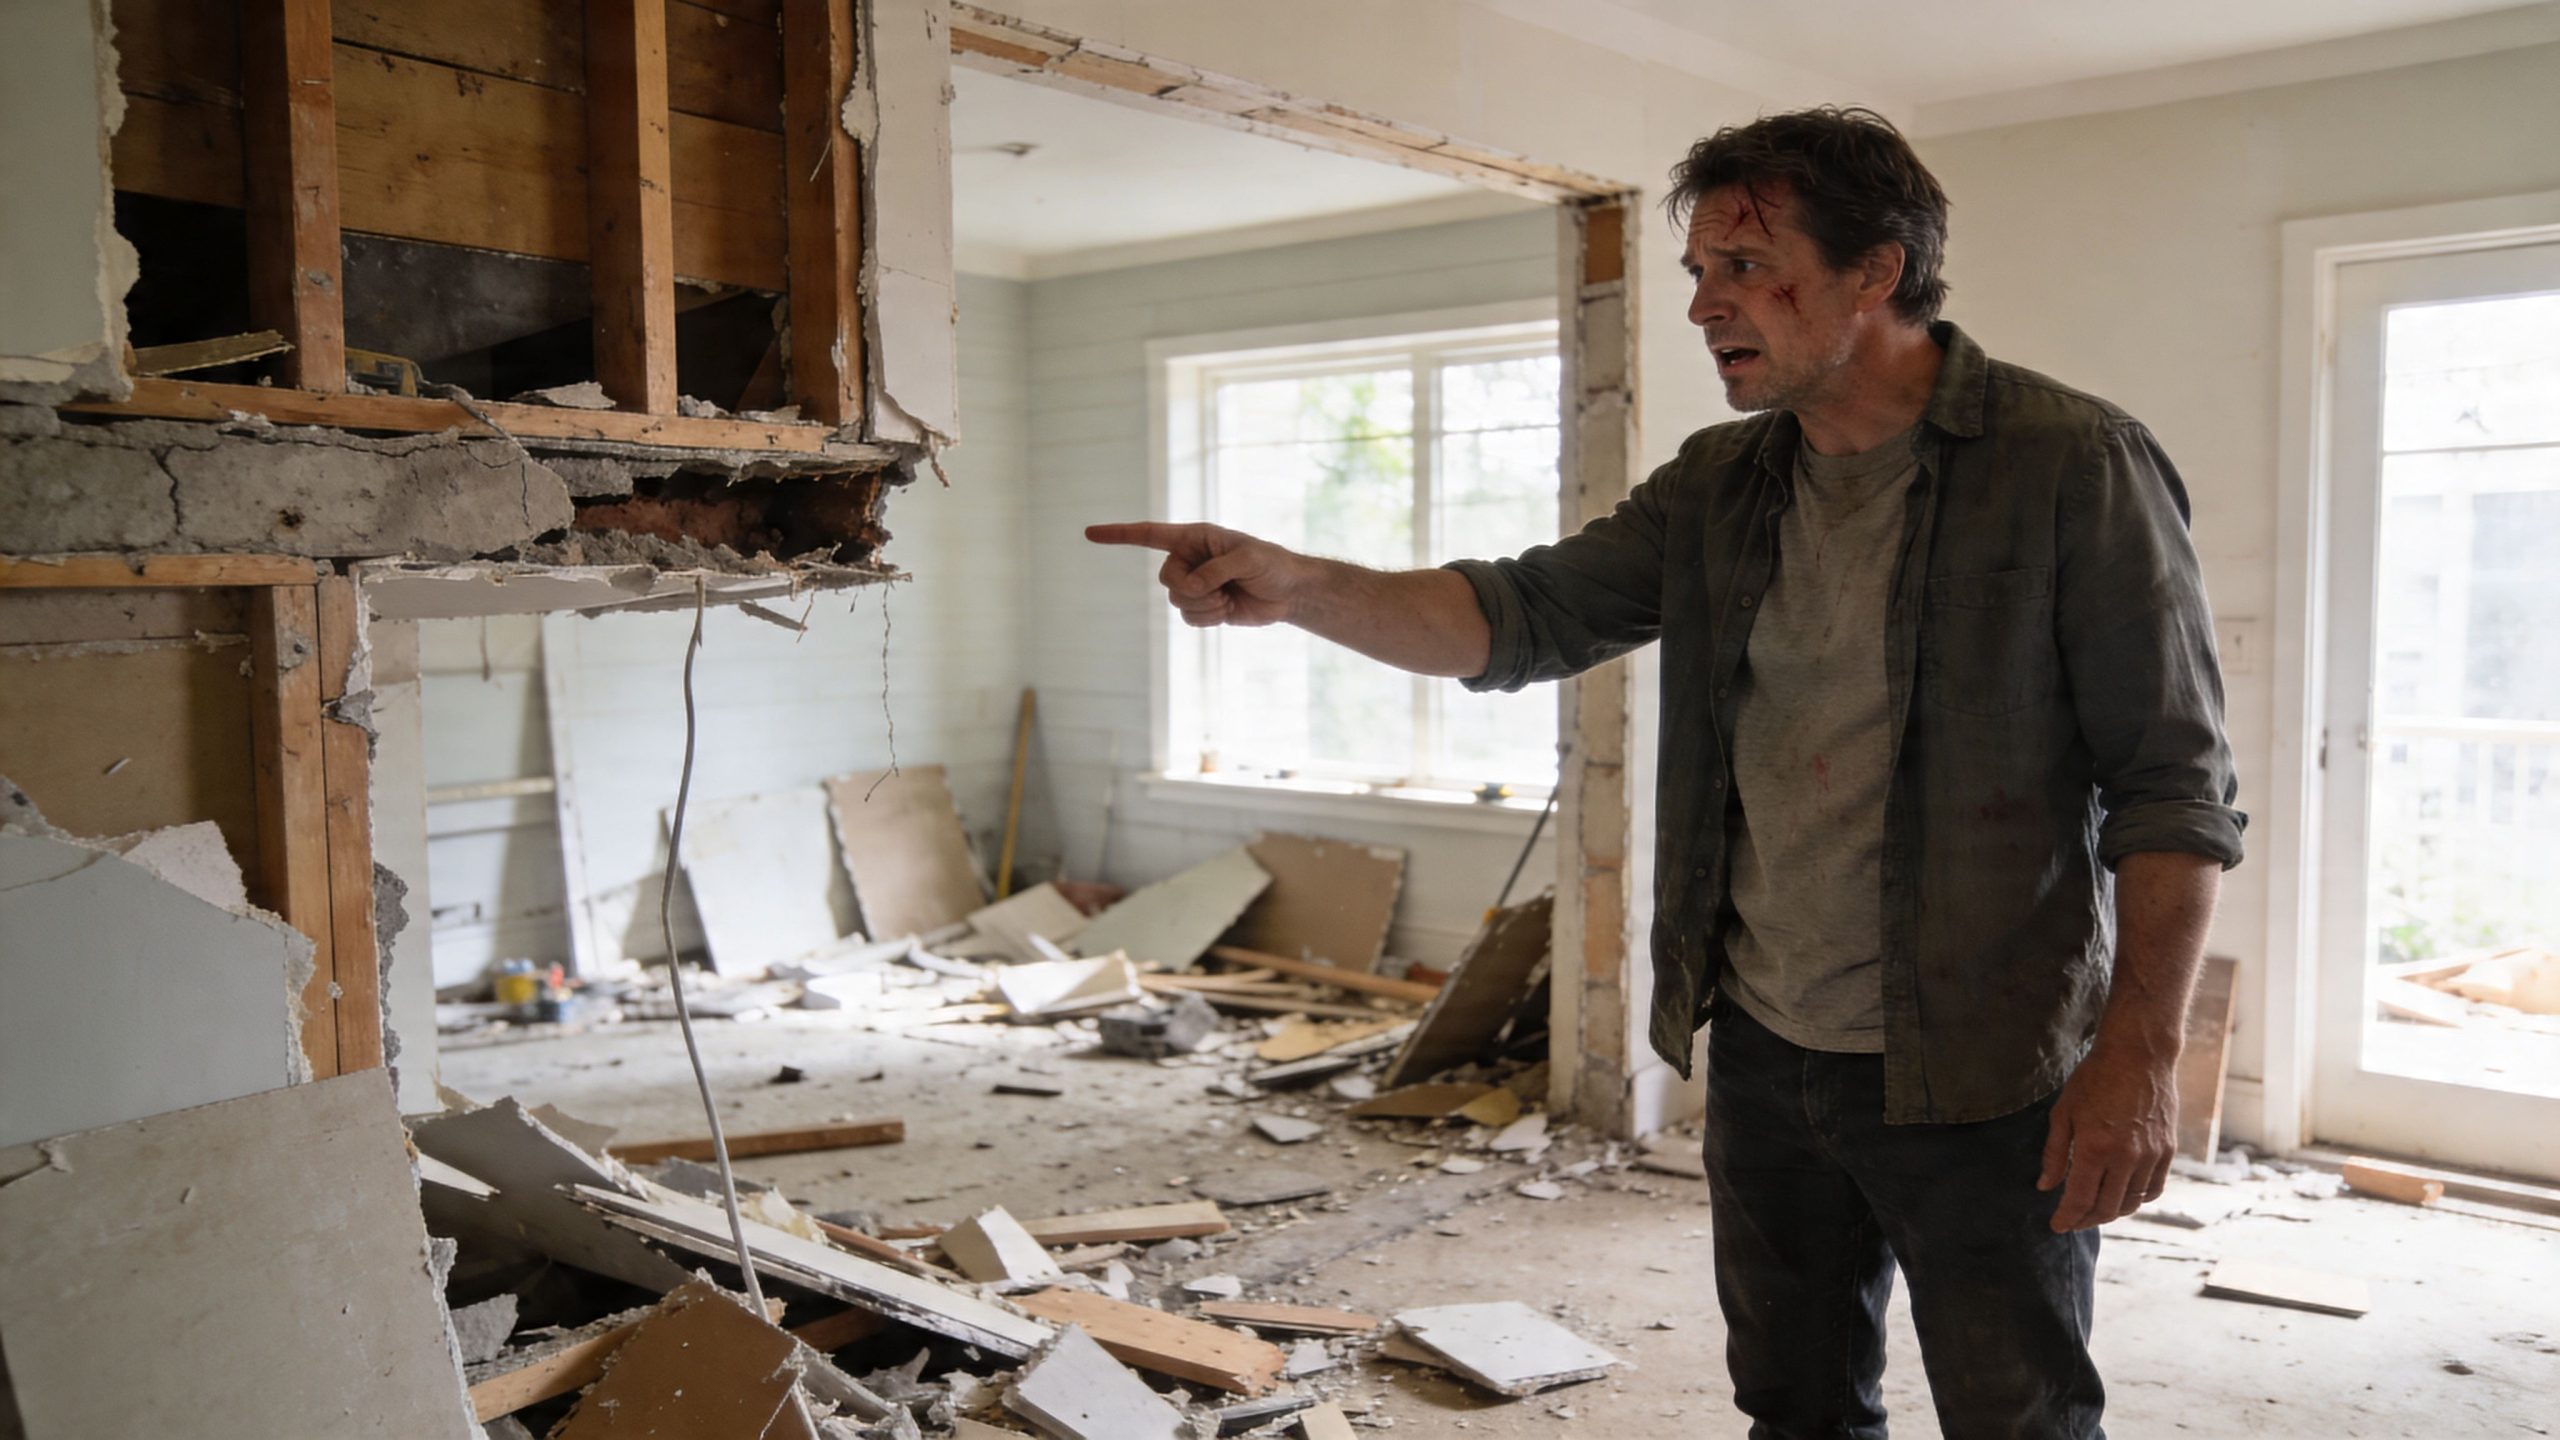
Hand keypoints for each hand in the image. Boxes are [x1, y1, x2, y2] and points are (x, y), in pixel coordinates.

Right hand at [1086, 521, 1301, 628]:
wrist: (1288, 592)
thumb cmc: (1272, 565)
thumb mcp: (1248, 559)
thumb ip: (1216, 570)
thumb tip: (1192, 586)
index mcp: (1194, 537)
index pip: (1149, 535)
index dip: (1118, 534)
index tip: (1089, 533)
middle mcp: (1190, 559)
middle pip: (1166, 579)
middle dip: (1192, 589)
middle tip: (1221, 588)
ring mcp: (1195, 584)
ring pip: (1177, 602)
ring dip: (1204, 606)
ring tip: (1229, 598)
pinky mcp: (1203, 606)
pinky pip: (1188, 618)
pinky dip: (1208, 619)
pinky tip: (1229, 610)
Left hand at [2037, 1040, 2178, 1231]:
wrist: (2138, 1056)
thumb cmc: (2095, 1080)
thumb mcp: (2063, 1112)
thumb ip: (2054, 1153)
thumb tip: (2045, 1186)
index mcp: (2094, 1148)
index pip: (2079, 1199)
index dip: (2067, 1218)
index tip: (2057, 1226)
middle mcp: (2125, 1157)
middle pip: (2107, 1207)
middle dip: (2087, 1220)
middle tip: (2074, 1221)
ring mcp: (2150, 1155)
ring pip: (2132, 1202)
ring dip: (2112, 1212)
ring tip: (2096, 1211)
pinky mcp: (2167, 1151)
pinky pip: (2153, 1189)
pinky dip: (2137, 1199)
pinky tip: (2123, 1197)